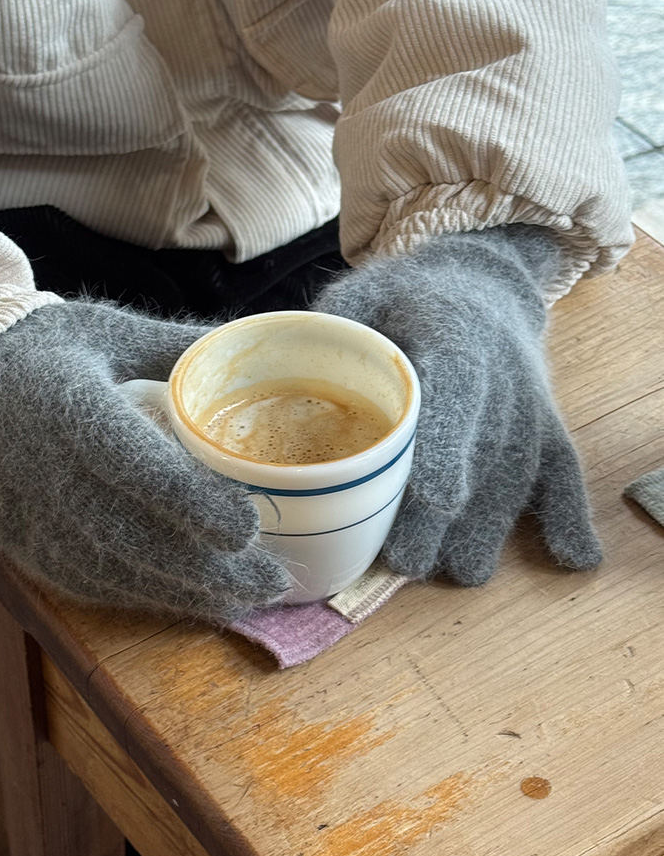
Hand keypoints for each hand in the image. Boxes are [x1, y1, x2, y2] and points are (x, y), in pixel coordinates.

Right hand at [0, 301, 290, 619]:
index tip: (249, 526)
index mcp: (71, 413)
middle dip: (211, 570)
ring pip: (120, 573)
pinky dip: (147, 599)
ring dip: (188, 595)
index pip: (137, 469)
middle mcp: (50, 478)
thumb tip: (253, 345)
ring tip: (249, 599)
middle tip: (277, 581)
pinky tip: (192, 601)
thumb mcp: (102, 331)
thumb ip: (177, 345)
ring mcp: (36, 524)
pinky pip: (94, 586)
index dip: (193, 504)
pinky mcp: (31, 552)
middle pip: (138, 538)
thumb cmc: (33, 357)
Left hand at [313, 226, 600, 584]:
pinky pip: (563, 468)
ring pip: (518, 470)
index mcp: (452, 331)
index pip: (457, 389)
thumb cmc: (405, 297)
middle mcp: (501, 370)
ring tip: (459, 573)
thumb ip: (333, 327)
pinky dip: (571, 512)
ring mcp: (528, 400)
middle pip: (481, 447)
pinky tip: (572, 557)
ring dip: (492, 526)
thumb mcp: (361, 292)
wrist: (479, 282)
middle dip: (450, 511)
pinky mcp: (546, 422)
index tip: (438, 499)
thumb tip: (282, 369)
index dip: (450, 445)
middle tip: (410, 562)